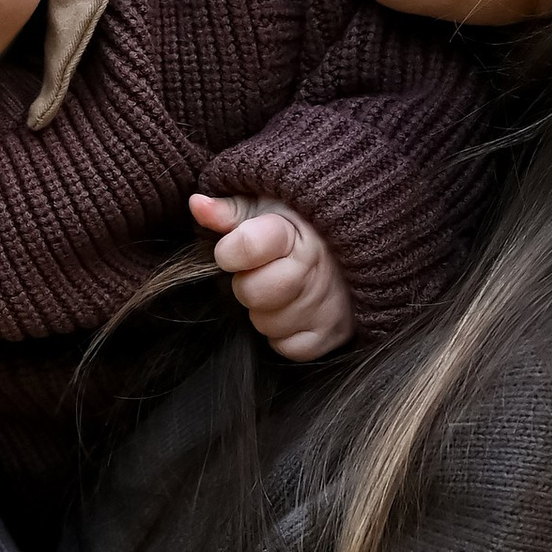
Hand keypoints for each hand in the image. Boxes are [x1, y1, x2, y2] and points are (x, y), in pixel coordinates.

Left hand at [189, 194, 354, 363]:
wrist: (354, 247)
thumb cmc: (302, 225)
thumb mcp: (267, 207)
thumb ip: (230, 210)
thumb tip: (197, 204)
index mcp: (295, 233)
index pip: (244, 247)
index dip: (229, 251)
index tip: (235, 248)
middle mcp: (315, 270)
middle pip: (251, 293)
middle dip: (248, 284)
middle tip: (263, 271)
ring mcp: (326, 305)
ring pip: (267, 324)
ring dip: (266, 311)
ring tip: (282, 288)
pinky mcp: (333, 333)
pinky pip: (288, 347)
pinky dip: (285, 334)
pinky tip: (294, 309)